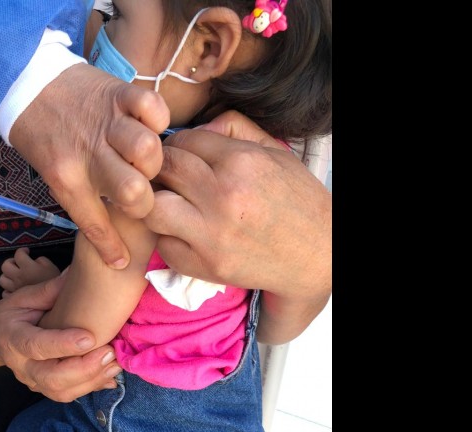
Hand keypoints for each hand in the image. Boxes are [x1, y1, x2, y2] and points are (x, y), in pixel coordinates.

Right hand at [0, 271, 121, 401]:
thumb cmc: (13, 313)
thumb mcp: (24, 297)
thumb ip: (49, 291)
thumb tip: (74, 274)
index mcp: (13, 338)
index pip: (37, 345)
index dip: (62, 344)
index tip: (89, 337)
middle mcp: (21, 365)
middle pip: (51, 377)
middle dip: (84, 368)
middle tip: (109, 353)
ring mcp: (32, 381)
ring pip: (61, 392)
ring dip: (91, 381)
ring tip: (115, 364)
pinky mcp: (44, 389)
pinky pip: (68, 395)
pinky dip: (92, 386)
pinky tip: (111, 376)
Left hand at [10, 63, 169, 269]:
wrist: (26, 82)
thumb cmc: (43, 134)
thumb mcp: (52, 173)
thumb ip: (82, 199)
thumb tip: (112, 237)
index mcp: (67, 179)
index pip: (95, 223)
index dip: (111, 247)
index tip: (123, 260)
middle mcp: (88, 154)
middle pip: (134, 190)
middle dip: (145, 197)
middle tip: (140, 191)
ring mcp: (105, 123)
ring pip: (147, 150)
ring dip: (153, 159)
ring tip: (145, 159)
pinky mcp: (118, 93)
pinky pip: (152, 107)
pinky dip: (157, 118)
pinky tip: (148, 125)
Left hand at [146, 110, 330, 342]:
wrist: (319, 255)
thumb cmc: (297, 202)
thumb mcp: (276, 153)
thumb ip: (236, 129)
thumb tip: (197, 126)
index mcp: (241, 162)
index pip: (183, 141)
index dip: (176, 146)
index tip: (179, 156)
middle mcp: (223, 196)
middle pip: (163, 169)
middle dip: (160, 170)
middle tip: (168, 178)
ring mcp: (212, 234)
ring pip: (153, 208)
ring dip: (156, 204)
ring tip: (171, 204)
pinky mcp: (206, 265)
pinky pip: (163, 246)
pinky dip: (168, 239)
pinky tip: (184, 234)